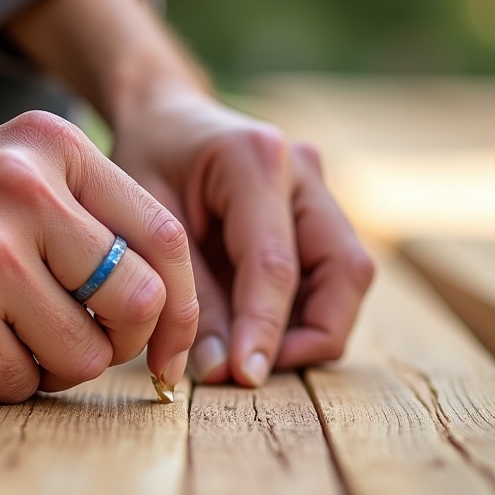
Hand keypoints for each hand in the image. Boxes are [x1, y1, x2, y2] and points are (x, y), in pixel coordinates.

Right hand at [0, 111, 198, 401]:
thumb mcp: (31, 177)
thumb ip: (107, 222)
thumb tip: (180, 312)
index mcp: (55, 149)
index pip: (164, 237)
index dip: (183, 304)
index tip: (172, 343)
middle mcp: (22, 191)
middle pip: (139, 301)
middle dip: (126, 340)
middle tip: (93, 341)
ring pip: (87, 354)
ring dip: (63, 364)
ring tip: (22, 336)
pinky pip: (26, 382)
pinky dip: (11, 378)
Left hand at [111, 91, 374, 386]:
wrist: (165, 117)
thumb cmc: (146, 161)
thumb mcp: (146, 225)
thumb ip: (187, 299)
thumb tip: (219, 371)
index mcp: (255, 159)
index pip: (275, 263)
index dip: (264, 329)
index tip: (244, 377)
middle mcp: (304, 169)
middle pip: (344, 270)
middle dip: (312, 334)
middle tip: (255, 371)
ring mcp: (321, 189)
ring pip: (348, 275)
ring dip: (312, 327)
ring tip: (251, 353)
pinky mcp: (321, 211)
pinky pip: (331, 272)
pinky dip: (304, 310)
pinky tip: (256, 326)